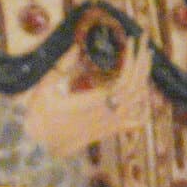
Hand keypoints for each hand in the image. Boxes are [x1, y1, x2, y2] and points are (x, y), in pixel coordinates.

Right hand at [21, 36, 152, 156]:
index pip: (123, 78)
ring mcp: (112, 124)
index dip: (130, 58)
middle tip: (144, 39)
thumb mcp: (46, 87)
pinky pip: (135, 122)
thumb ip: (62, 67)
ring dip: (144, 76)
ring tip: (146, 56)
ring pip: (138, 100)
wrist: (40, 147)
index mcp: (94, 102)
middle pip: (136, 85)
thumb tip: (76, 47)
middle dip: (142, 60)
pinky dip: (145, 108)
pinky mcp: (110, 131)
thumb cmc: (40, 116)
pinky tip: (146, 95)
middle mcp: (109, 114)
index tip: (130, 40)